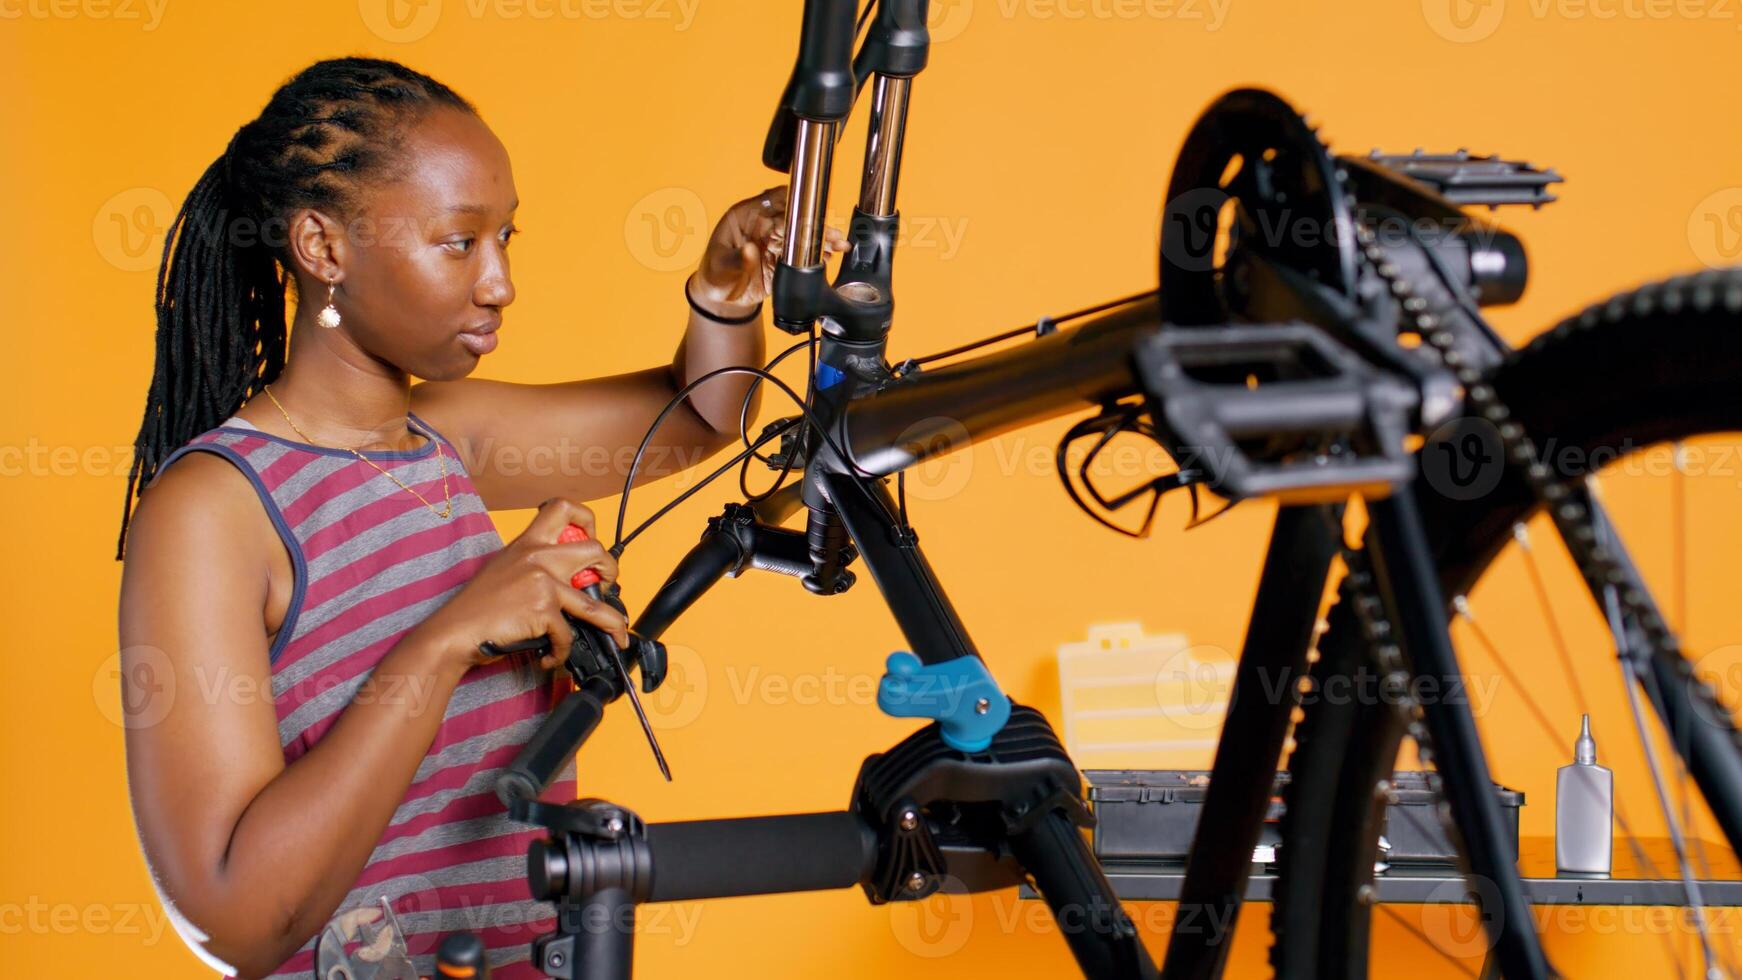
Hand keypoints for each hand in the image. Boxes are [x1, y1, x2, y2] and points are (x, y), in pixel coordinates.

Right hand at [406, 498, 630, 678]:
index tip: (591, 536)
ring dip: (612, 623)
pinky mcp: (543, 609)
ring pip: (594, 603)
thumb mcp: (505, 569)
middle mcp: (537, 556)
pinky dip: (562, 651)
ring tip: (616, 634)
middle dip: (610, 570)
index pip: (563, 509)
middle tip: (606, 585)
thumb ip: (534, 566)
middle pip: (594, 549)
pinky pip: (568, 634)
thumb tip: (568, 582)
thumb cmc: (476, 607)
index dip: (586, 520)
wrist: (454, 631)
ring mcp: (542, 582)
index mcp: (527, 542)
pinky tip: (550, 656)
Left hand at [689, 184, 849, 317]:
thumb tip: (750, 250)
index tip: (808, 209)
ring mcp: (775, 241)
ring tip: (839, 243)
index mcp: (746, 216)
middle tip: (830, 232)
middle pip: (794, 217)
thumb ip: (735, 259)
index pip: (773, 202)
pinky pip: (804, 254)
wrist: (722, 298)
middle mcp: (764, 224)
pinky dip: (818, 254)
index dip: (792, 203)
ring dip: (821, 238)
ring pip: (803, 234)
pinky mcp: (784, 258)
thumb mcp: (719, 267)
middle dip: (814, 224)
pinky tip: (830, 256)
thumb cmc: (714, 276)